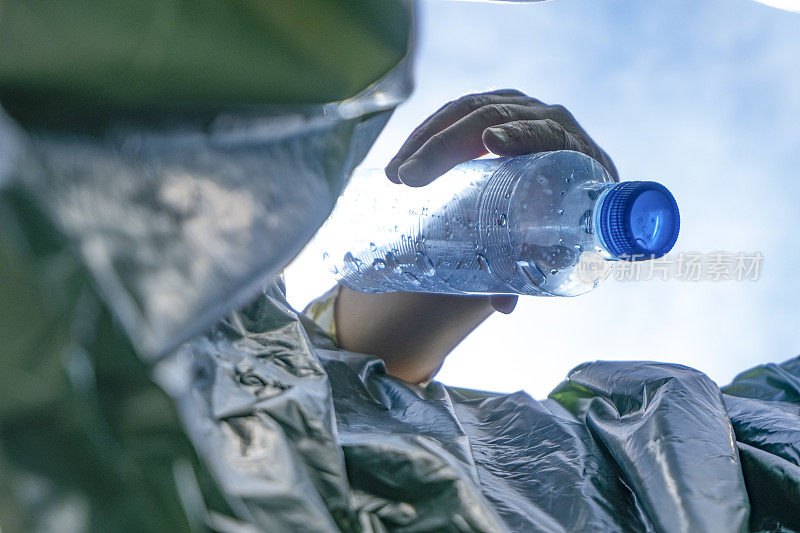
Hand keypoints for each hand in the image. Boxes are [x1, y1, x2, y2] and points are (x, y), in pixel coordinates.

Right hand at [385, 89, 617, 312]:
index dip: (520, 133)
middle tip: (409, 178)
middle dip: (445, 144)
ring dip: (425, 137)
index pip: (545, 131)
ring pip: (467, 110)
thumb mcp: (562, 240)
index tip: (490, 144)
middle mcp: (546, 119)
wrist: (579, 189)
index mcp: (572, 149)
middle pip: (493, 117)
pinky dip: (427, 131)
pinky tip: (405, 155)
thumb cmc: (571, 219)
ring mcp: (518, 111)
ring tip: (395, 174)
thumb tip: (503, 305)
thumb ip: (535, 269)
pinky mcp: (493, 112)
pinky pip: (457, 113)